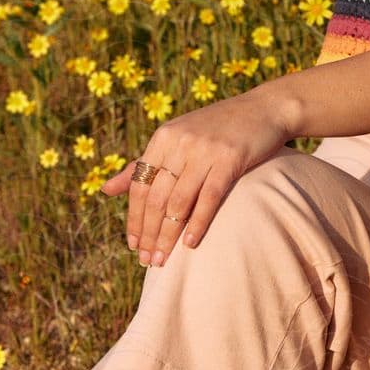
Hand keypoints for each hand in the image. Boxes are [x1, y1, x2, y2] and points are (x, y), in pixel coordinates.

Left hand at [102, 85, 291, 267]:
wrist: (265, 108)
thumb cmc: (218, 128)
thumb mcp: (177, 139)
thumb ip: (143, 165)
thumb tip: (104, 190)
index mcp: (163, 137)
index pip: (139, 185)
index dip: (133, 219)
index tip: (133, 246)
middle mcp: (180, 142)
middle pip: (155, 197)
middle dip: (148, 234)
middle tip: (147, 261)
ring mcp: (205, 150)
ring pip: (178, 202)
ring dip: (168, 236)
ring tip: (163, 260)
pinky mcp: (230, 159)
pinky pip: (209, 198)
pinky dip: (197, 224)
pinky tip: (190, 244)